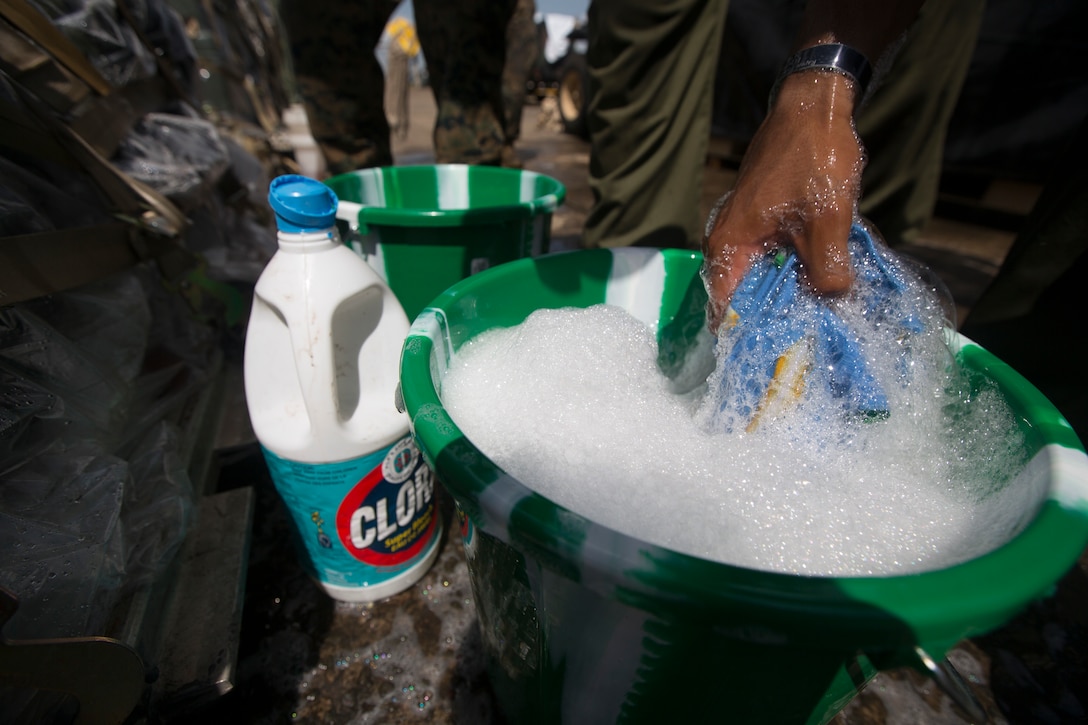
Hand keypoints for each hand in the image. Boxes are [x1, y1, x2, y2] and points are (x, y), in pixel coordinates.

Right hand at [701, 72, 864, 330]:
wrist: (815, 105)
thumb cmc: (814, 159)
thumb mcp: (829, 221)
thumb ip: (827, 271)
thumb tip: (831, 304)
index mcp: (729, 246)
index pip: (725, 310)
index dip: (749, 338)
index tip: (777, 359)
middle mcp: (728, 242)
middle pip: (743, 298)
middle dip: (773, 322)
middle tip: (806, 345)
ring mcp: (745, 231)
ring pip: (761, 279)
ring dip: (787, 297)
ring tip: (817, 320)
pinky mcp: (764, 221)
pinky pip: (772, 260)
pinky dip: (793, 274)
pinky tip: (821, 285)